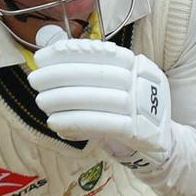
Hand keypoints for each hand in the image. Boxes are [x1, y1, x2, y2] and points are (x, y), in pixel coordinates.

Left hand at [29, 39, 173, 163]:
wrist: (160, 143)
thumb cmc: (127, 112)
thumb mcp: (117, 87)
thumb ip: (90, 75)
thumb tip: (50, 64)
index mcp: (134, 63)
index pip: (98, 52)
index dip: (68, 53)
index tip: (41, 57)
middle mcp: (140, 80)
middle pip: (95, 74)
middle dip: (59, 75)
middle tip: (35, 80)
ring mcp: (141, 105)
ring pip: (96, 98)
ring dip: (62, 99)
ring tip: (41, 102)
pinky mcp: (138, 130)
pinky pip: (101, 124)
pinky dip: (74, 122)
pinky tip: (55, 122)